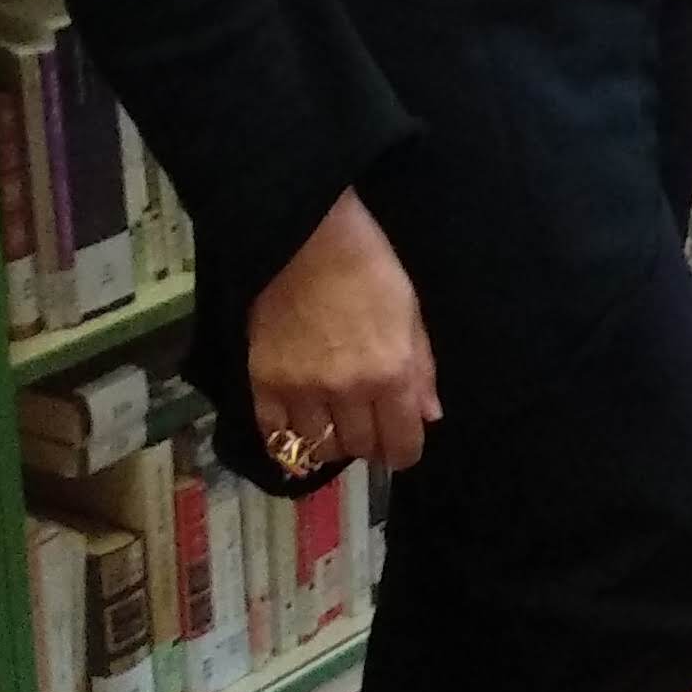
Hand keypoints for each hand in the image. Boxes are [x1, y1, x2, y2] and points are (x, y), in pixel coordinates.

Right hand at [248, 191, 437, 478]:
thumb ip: (422, 370)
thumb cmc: (371, 268)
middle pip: (359, 448)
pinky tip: (301, 430)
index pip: (401, 443)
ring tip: (337, 426)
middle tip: (371, 430)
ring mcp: (301, 391)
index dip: (405, 452)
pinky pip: (275, 435)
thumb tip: (428, 416)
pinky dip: (289, 440)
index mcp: (391, 374)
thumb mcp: (411, 313)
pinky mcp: (263, 383)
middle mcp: (347, 391)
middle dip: (371, 445)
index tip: (402, 448)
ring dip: (332, 443)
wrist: (308, 239)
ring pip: (318, 448)